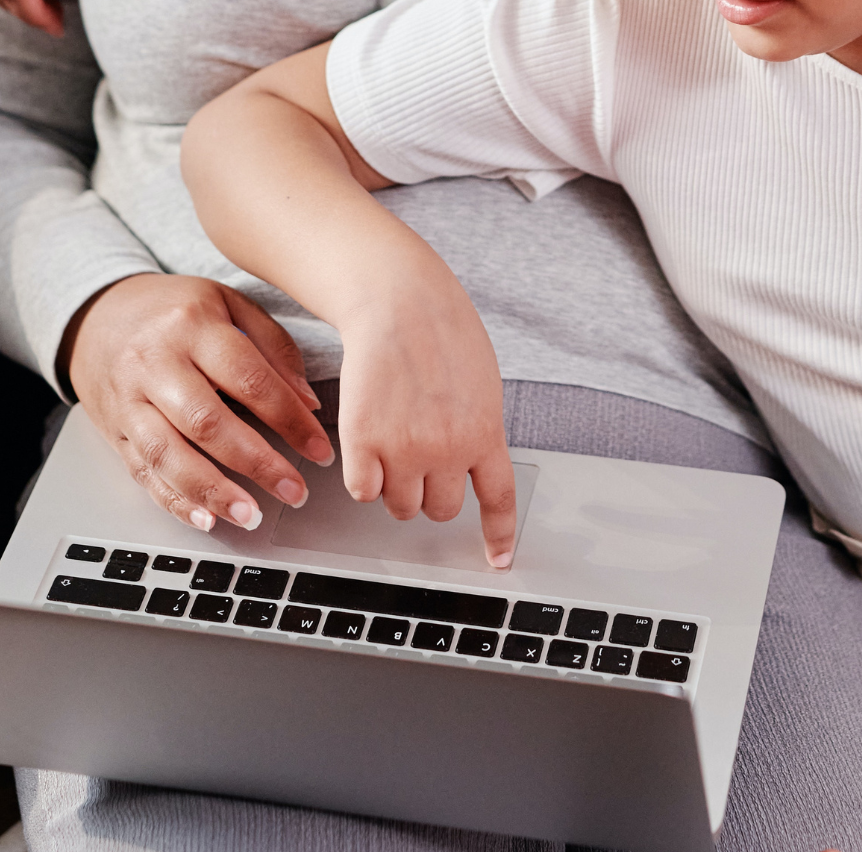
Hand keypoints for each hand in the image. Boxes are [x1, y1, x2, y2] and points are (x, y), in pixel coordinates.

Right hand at [65, 273, 334, 532]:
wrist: (98, 316)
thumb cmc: (175, 310)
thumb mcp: (228, 303)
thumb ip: (273, 346)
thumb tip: (308, 401)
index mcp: (193, 325)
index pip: (249, 378)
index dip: (289, 418)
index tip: (320, 449)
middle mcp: (156, 363)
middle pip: (208, 421)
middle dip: (257, 463)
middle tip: (295, 490)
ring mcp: (130, 401)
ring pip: (169, 454)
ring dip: (214, 492)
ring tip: (253, 516)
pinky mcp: (115, 432)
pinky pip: (143, 473)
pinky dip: (175, 501)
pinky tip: (206, 519)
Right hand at [337, 236, 515, 568]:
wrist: (398, 299)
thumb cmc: (440, 328)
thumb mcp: (481, 381)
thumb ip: (478, 426)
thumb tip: (470, 460)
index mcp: (486, 432)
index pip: (499, 500)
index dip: (498, 536)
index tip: (497, 562)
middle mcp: (448, 450)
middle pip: (439, 510)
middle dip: (429, 492)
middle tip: (418, 457)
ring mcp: (405, 449)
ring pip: (399, 506)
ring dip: (394, 485)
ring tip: (391, 441)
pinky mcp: (363, 443)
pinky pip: (363, 491)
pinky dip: (362, 476)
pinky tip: (366, 443)